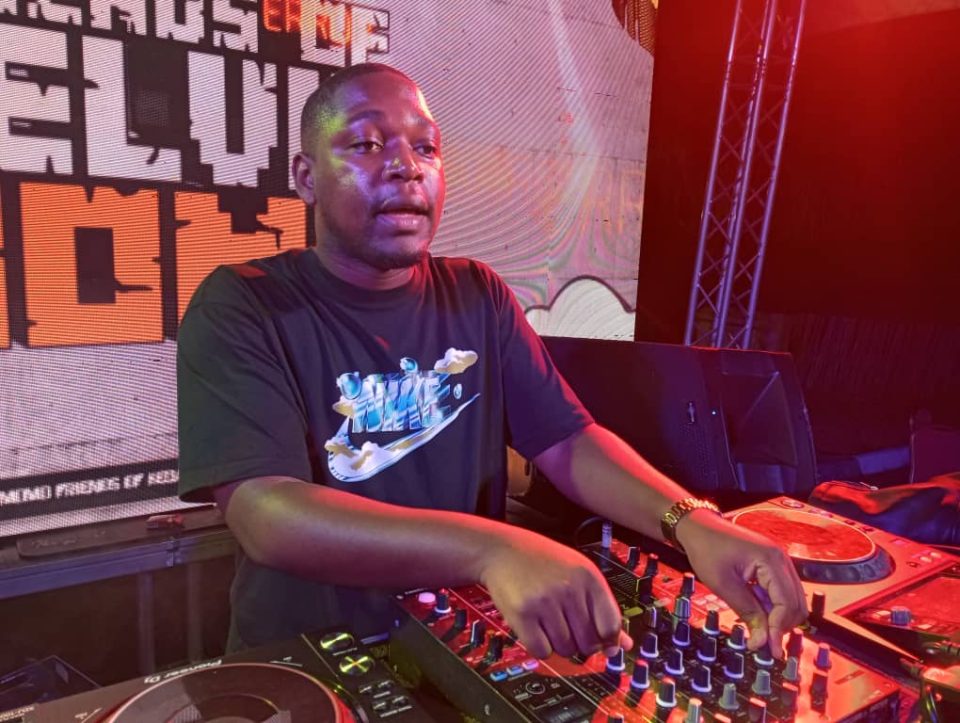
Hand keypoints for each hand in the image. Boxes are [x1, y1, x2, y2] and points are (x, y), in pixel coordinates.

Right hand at [478, 529, 632, 658]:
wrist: (502, 550)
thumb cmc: (544, 562)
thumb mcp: (579, 574)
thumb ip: (602, 608)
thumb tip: (623, 645)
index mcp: (589, 577)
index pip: (611, 625)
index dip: (607, 640)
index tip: (600, 641)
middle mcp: (569, 589)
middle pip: (589, 643)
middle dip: (581, 643)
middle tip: (568, 628)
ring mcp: (545, 601)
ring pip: (566, 649)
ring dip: (559, 644)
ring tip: (549, 622)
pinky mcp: (522, 614)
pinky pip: (542, 651)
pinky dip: (540, 647)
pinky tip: (536, 629)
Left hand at [676, 509, 807, 657]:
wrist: (698, 527)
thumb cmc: (706, 549)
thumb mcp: (723, 584)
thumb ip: (746, 612)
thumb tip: (762, 641)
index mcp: (771, 560)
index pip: (787, 604)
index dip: (779, 629)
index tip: (768, 649)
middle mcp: (781, 560)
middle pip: (796, 604)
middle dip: (782, 625)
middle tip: (762, 641)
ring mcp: (778, 562)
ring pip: (792, 600)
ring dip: (778, 617)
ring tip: (757, 628)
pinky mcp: (772, 565)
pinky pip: (781, 592)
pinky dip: (772, 606)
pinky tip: (756, 613)